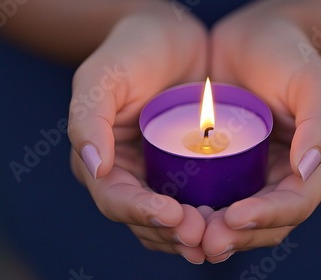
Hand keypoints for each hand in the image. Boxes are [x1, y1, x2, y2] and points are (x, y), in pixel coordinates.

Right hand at [68, 1, 208, 263]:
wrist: (169, 37)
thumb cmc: (131, 52)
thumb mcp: (103, 77)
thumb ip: (89, 118)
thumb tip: (94, 166)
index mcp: (102, 159)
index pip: (115, 199)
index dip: (141, 213)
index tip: (173, 215)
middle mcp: (128, 174)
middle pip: (144, 220)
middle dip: (171, 233)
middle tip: (201, 236)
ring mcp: (158, 175)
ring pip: (170, 221)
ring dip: (191, 235)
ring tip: (218, 237)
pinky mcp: (186, 170)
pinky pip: (196, 203)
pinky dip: (210, 218)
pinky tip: (231, 221)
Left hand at [203, 1, 320, 262]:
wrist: (251, 39)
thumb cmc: (286, 55)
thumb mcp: (312, 80)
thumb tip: (307, 170)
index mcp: (316, 163)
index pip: (296, 203)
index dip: (269, 217)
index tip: (235, 218)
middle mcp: (287, 177)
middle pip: (267, 223)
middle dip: (239, 236)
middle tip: (207, 243)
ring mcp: (256, 175)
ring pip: (240, 220)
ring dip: (217, 233)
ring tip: (189, 236)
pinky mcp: (229, 169)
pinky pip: (216, 199)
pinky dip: (200, 213)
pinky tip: (177, 216)